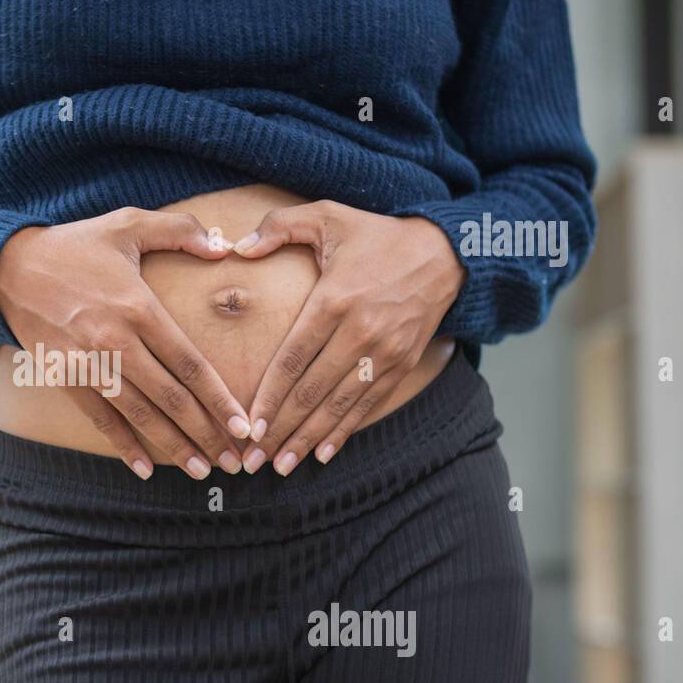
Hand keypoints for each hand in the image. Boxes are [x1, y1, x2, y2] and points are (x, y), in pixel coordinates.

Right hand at [0, 207, 251, 479]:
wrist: (7, 267)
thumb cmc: (74, 245)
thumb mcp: (127, 222)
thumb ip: (179, 230)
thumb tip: (223, 244)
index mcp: (137, 307)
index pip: (189, 363)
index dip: (220, 399)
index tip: (245, 427)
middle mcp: (114, 341)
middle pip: (171, 398)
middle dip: (206, 433)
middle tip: (235, 462)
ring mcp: (87, 363)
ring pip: (139, 415)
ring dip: (172, 446)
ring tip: (202, 471)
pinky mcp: (64, 378)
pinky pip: (99, 418)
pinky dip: (122, 445)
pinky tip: (144, 469)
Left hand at [232, 200, 464, 473]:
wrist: (446, 252)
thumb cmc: (376, 235)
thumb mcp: (328, 215)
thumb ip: (279, 226)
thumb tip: (236, 247)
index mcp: (335, 299)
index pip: (294, 359)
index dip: (269, 396)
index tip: (248, 425)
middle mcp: (361, 332)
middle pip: (312, 392)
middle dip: (280, 430)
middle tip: (252, 460)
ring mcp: (384, 352)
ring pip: (338, 406)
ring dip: (307, 439)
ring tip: (279, 466)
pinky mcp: (401, 364)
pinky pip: (367, 405)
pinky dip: (343, 432)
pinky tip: (321, 454)